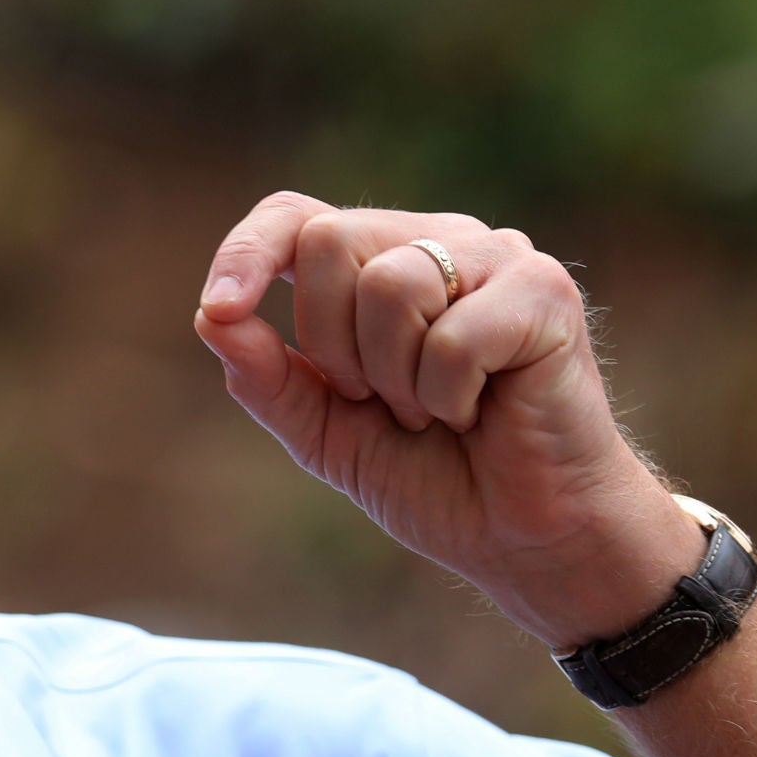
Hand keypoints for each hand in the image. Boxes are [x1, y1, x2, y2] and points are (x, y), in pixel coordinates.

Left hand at [193, 191, 700, 648]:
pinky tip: (482, 413)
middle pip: (329, 241)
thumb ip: (267, 377)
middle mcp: (437, 243)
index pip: (294, 218)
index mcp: (380, 264)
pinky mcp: (546, 291)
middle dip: (332, 344)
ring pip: (388, 284)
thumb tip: (211, 318)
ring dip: (396, 378)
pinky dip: (448, 397)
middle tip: (380, 400)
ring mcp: (497, 258)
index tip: (220, 309)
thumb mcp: (325, 433)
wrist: (524, 538)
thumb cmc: (434, 475)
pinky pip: (451, 337)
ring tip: (437, 411)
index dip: (246, 252)